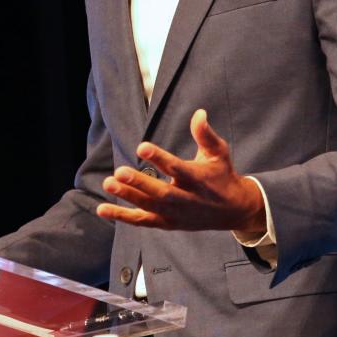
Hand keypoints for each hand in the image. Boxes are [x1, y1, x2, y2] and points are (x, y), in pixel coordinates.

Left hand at [96, 109, 266, 232]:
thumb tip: (199, 112)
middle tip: (119, 171)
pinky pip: (143, 221)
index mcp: (199, 179)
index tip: (142, 146)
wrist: (233, 210)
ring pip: (149, 207)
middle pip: (160, 193)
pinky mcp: (167, 224)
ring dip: (128, 197)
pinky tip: (102, 208)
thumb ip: (206, 134)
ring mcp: (176, 214)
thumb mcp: (219, 153)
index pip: (177, 169)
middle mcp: (186, 199)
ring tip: (108, 183)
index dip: (159, 158)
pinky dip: (123, 216)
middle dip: (139, 183)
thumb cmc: (222, 175)